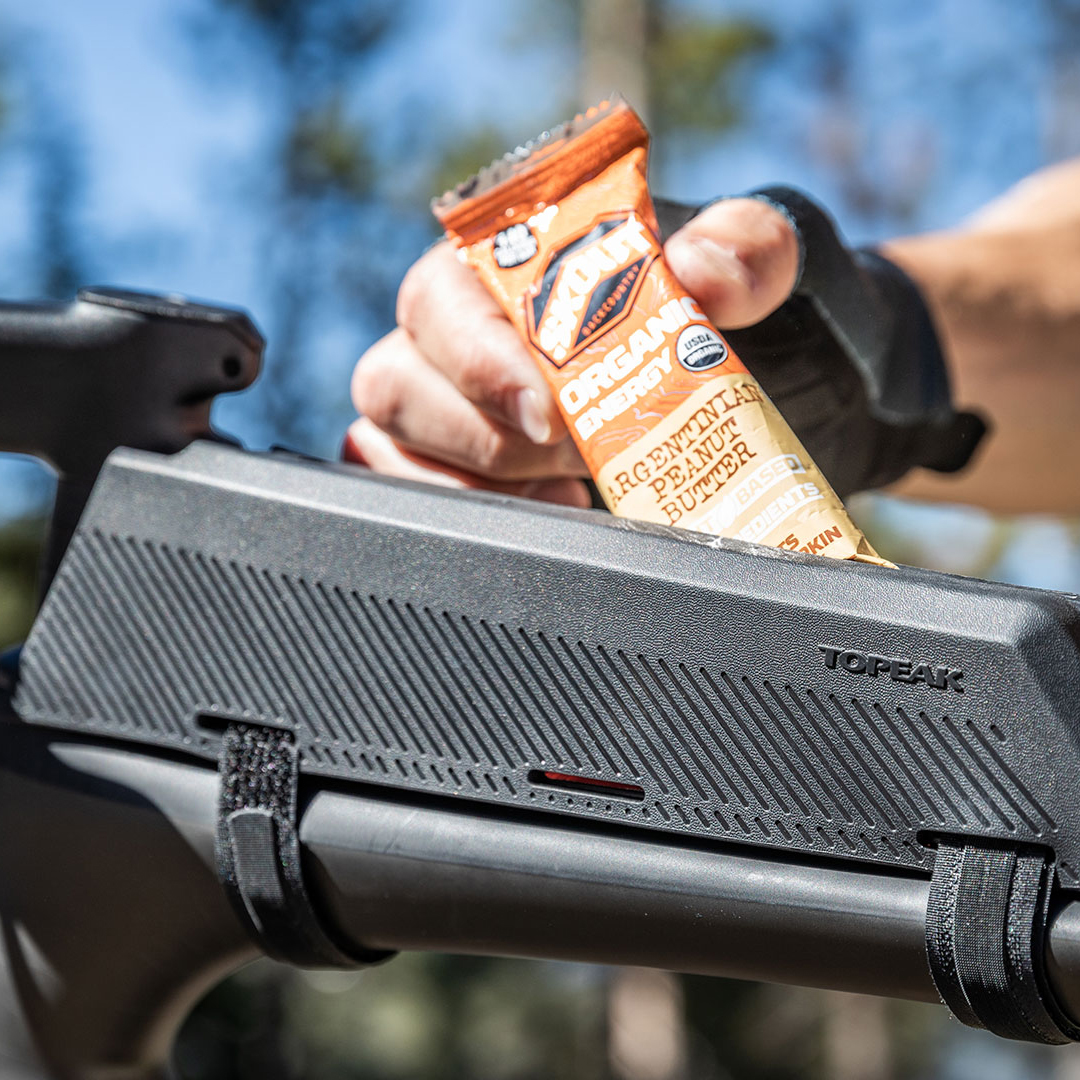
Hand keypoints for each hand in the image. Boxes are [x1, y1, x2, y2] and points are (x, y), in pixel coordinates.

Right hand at [345, 199, 799, 505]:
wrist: (778, 379)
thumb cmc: (753, 310)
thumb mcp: (773, 261)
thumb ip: (746, 249)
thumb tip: (698, 274)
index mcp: (509, 264)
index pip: (439, 298)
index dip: (475, 359)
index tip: (546, 411)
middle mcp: (460, 334)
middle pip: (399, 382)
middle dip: (489, 437)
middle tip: (582, 458)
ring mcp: (449, 404)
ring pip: (388, 443)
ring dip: (475, 483)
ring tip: (570, 497)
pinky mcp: (457, 466)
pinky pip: (408, 496)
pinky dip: (465, 514)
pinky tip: (551, 518)